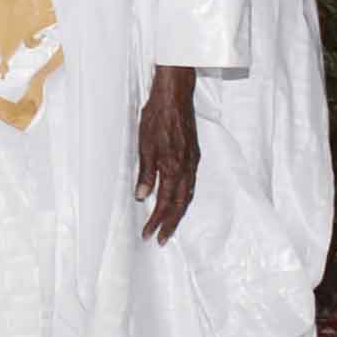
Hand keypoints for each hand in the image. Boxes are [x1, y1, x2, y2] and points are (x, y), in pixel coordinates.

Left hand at [136, 65, 199, 241]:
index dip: (157, 221)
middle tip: (161, 240)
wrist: (175, 96)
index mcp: (173, 167)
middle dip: (170, 224)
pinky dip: (184, 198)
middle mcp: (186, 167)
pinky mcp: (194, 155)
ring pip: (187, 195)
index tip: (149, 234)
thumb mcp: (144, 145)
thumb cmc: (157, 117)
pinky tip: (178, 201)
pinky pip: (191, 183)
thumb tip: (143, 196)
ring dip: (178, 213)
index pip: (165, 202)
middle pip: (180, 204)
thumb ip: (146, 172)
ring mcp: (192, 161)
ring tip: (168, 226)